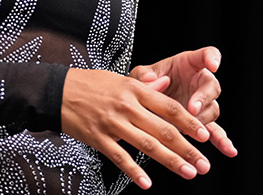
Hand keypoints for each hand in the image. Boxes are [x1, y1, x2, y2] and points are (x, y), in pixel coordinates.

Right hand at [61, 67, 212, 189]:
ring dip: (170, 161)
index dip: (189, 123)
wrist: (57, 90)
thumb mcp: (121, 78)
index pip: (169, 107)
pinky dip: (134, 171)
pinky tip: (147, 183)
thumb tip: (167, 84)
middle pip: (163, 130)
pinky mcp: (98, 138)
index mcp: (135, 89)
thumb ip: (145, 85)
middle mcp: (127, 107)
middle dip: (186, 149)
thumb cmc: (91, 83)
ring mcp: (112, 123)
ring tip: (188, 172)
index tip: (205, 135)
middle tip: (204, 164)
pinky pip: (119, 157)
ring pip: (147, 145)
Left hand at [130, 47, 237, 157]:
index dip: (212, 58)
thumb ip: (143, 75)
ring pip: (212, 109)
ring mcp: (202, 103)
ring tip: (196, 131)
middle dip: (203, 98)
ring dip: (204, 120)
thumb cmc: (146, 83)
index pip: (206, 55)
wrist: (144, 103)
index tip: (212, 65)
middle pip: (212, 86)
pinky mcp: (201, 121)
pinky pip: (215, 130)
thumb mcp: (140, 75)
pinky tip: (228, 150)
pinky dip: (222, 140)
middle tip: (192, 108)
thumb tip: (149, 79)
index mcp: (189, 64)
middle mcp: (200, 82)